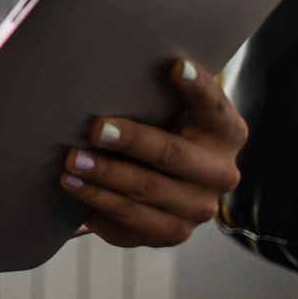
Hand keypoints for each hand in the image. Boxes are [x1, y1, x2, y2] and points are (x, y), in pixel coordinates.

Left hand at [61, 59, 248, 246]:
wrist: (156, 181)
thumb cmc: (156, 129)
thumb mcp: (164, 110)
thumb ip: (153, 92)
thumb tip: (107, 66)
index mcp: (225, 133)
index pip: (214, 108)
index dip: (197, 87)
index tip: (174, 66)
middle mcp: (220, 173)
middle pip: (173, 155)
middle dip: (132, 141)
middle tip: (95, 130)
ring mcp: (198, 207)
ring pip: (148, 191)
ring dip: (106, 177)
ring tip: (71, 163)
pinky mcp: (172, 232)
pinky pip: (133, 220)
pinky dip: (99, 202)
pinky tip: (75, 188)